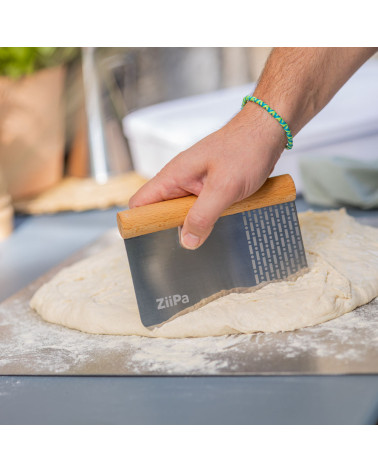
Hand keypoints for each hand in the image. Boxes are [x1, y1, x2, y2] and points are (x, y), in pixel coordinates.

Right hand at [129, 103, 285, 248]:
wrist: (267, 131)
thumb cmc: (246, 149)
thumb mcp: (224, 187)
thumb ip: (203, 216)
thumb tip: (187, 241)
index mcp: (174, 175)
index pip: (140, 203)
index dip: (140, 222)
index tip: (149, 242)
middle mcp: (179, 179)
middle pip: (160, 212)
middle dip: (172, 228)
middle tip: (192, 237)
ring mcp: (193, 183)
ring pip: (183, 212)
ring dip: (195, 224)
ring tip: (211, 227)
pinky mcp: (208, 187)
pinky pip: (199, 208)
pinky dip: (208, 217)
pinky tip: (222, 218)